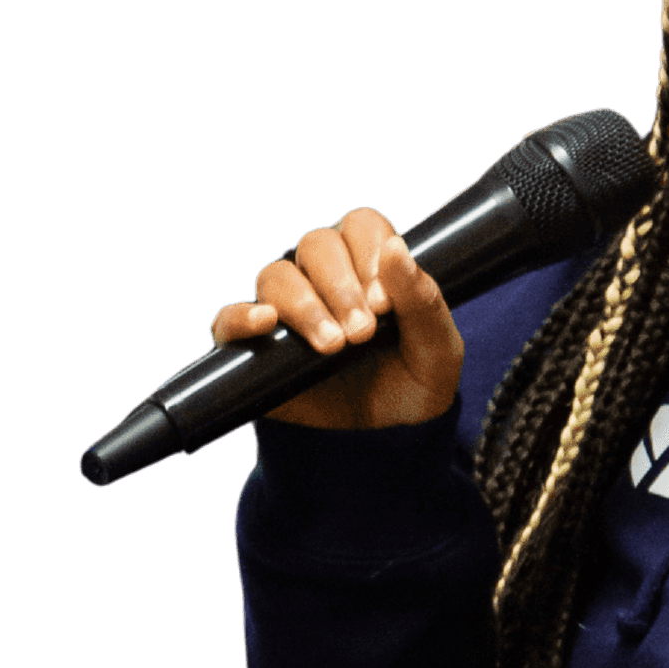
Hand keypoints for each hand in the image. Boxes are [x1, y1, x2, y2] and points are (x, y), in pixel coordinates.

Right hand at [211, 209, 463, 432]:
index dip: (371, 255)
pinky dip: (242, 317)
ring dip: (305, 306)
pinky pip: (230, 318)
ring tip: (333, 346)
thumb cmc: (414, 385)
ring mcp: (285, 308)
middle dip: (342, 288)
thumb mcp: (438, 349)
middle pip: (316, 245)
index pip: (361, 226)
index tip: (386, 303)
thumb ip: (424, 300)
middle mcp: (323, 276)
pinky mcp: (255, 346)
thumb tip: (396, 249)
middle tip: (362, 333)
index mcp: (369, 263)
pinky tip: (267, 325)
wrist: (384, 442)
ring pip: (277, 276)